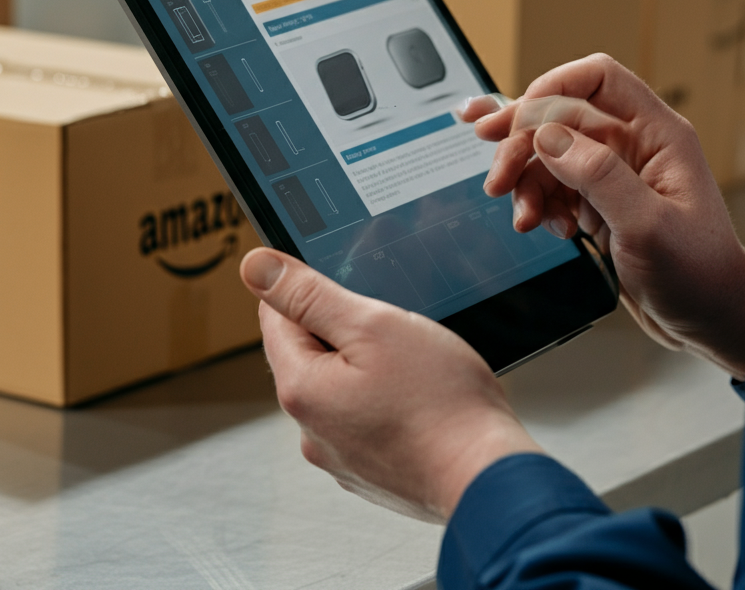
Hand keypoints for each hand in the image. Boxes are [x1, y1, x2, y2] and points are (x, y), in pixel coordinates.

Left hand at [240, 247, 540, 522]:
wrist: (489, 476)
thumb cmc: (441, 404)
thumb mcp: (372, 325)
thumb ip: (308, 295)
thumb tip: (255, 268)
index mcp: (301, 389)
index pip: (275, 317)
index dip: (308, 289)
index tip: (343, 284)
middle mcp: (311, 429)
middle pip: (307, 351)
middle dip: (341, 328)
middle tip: (389, 324)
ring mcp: (341, 454)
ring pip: (338, 383)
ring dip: (364, 363)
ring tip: (410, 362)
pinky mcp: (370, 469)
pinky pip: (362, 414)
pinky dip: (383, 397)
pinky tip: (416, 395)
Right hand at [460, 54, 744, 380]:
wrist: (710, 321)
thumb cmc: (700, 273)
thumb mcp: (648, 225)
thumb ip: (597, 174)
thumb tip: (547, 135)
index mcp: (655, 134)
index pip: (597, 78)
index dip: (552, 87)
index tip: (518, 118)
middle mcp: (631, 144)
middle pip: (558, 115)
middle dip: (521, 142)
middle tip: (498, 176)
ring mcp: (611, 173)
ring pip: (547, 153)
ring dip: (524, 182)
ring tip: (524, 216)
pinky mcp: (596, 201)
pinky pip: (550, 186)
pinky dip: (536, 203)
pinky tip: (541, 226)